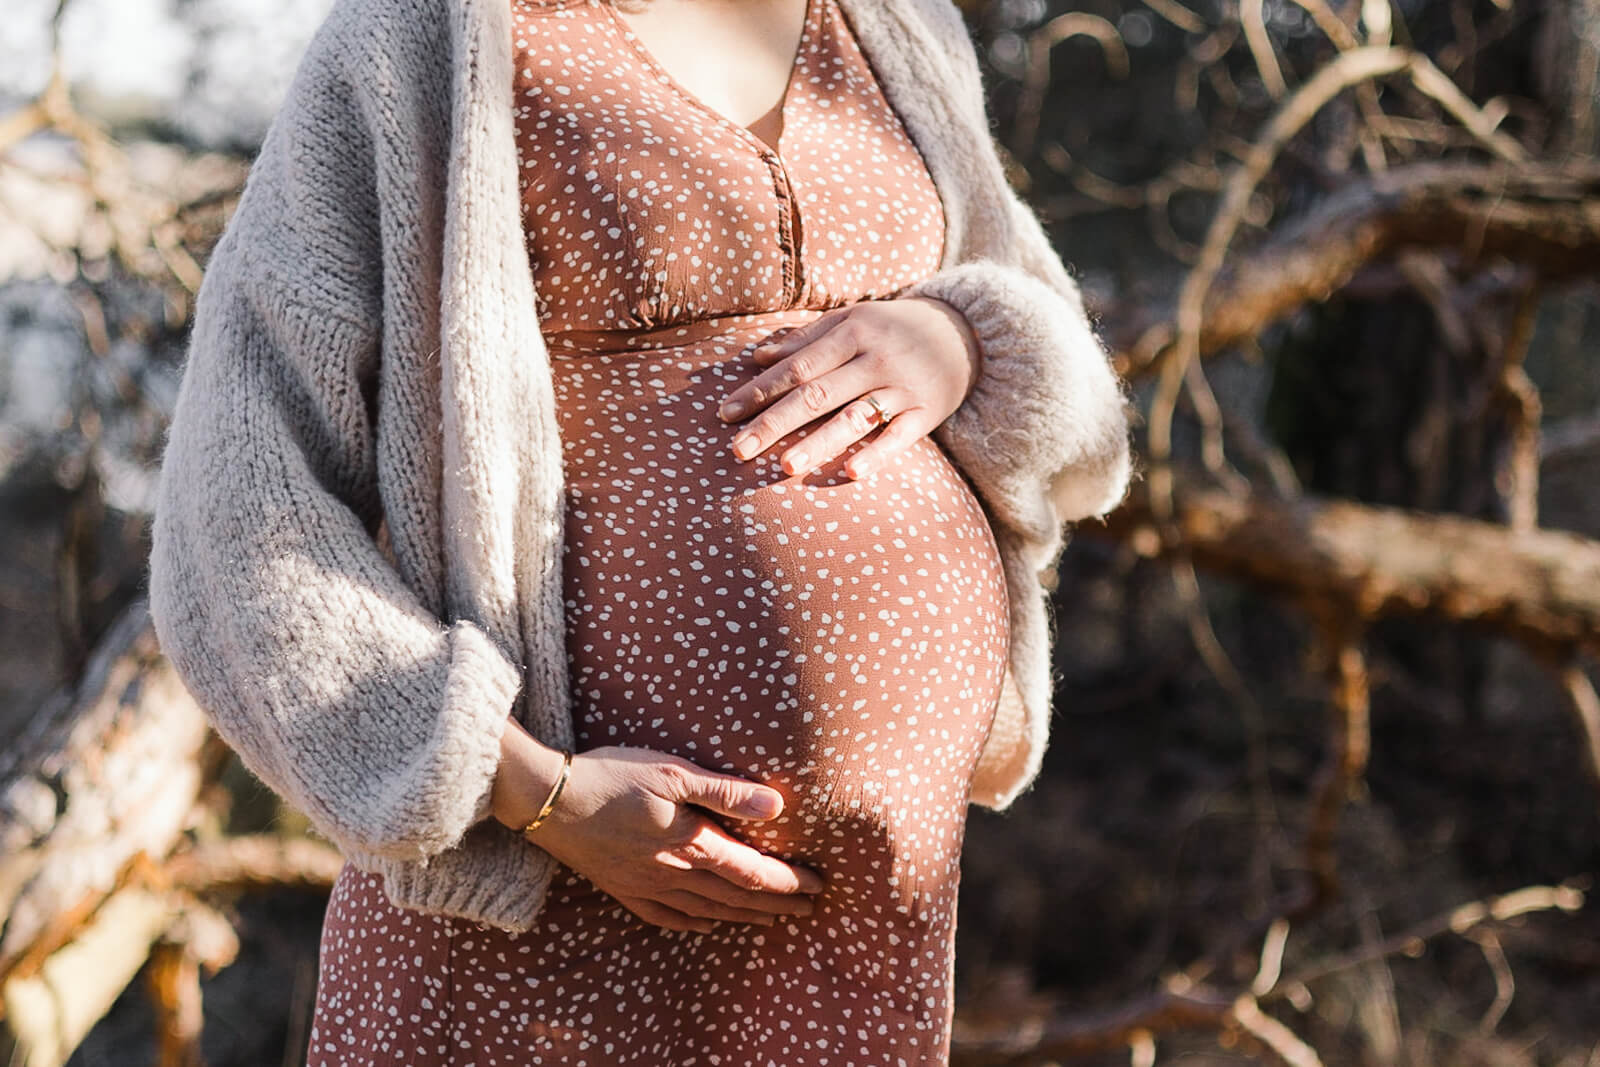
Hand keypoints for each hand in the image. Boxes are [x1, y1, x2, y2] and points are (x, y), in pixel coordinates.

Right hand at [495, 734, 824, 933]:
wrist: (550, 800)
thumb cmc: (614, 775)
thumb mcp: (673, 771)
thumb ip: (725, 792)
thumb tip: (777, 807)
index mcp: (692, 843)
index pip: (754, 872)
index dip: (789, 882)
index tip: (818, 885)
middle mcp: (673, 872)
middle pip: (737, 897)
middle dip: (777, 904)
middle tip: (808, 909)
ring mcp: (647, 885)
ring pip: (707, 910)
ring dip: (743, 916)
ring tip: (770, 920)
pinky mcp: (623, 888)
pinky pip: (667, 917)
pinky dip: (694, 922)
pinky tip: (705, 923)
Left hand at [716, 295, 981, 479]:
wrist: (965, 333)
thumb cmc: (893, 329)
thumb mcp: (852, 321)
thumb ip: (806, 339)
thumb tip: (756, 356)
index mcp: (851, 332)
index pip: (796, 367)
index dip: (759, 391)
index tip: (725, 414)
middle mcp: (874, 359)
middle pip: (816, 394)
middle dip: (774, 422)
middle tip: (737, 449)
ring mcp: (902, 388)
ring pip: (854, 418)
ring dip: (818, 443)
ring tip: (784, 465)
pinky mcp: (927, 413)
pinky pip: (899, 437)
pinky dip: (877, 454)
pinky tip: (851, 473)